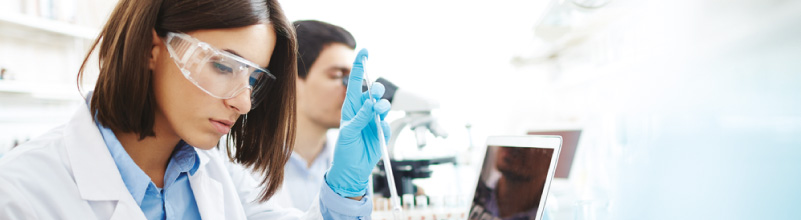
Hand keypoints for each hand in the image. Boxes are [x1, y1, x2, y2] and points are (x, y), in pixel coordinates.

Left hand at [325, 49, 390, 197]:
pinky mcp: (381, 131)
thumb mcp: (349, 133)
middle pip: (372, 93)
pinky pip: (386, 123)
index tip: (364, 51)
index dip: (360, 67)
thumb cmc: (345, 150)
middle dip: (376, 89)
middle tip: (375, 92)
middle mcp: (363, 111)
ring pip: (382, 106)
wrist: (352, 170)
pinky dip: (384, 125)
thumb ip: (360, 118)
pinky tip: (380, 131)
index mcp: (351, 108)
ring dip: (382, 105)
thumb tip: (371, 104)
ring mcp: (373, 121)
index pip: (356, 83)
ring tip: (379, 110)